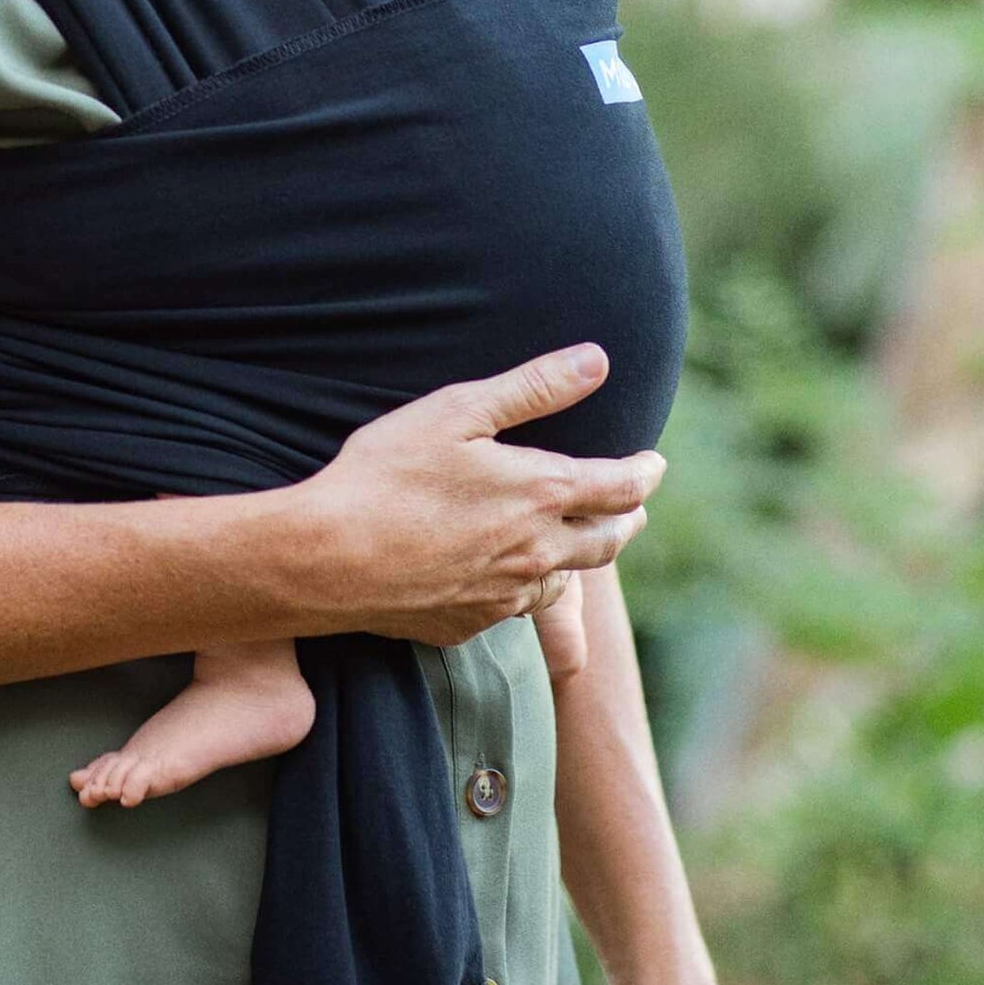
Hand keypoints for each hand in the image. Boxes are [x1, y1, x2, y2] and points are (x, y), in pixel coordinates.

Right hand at [294, 343, 664, 646]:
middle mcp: (537, 552)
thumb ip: (534, 386)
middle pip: (609, 540)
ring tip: (581, 537)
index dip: (645, 472)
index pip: (622, 486)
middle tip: (634, 504)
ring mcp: (505, 595)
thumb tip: (598, 360)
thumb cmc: (388, 472)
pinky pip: (517, 607)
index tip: (654, 462)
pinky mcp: (469, 623)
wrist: (329, 558)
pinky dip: (530, 585)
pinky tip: (514, 574)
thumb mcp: (459, 410)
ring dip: (583, 555)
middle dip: (628, 517)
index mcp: (541, 493)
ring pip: (566, 579)